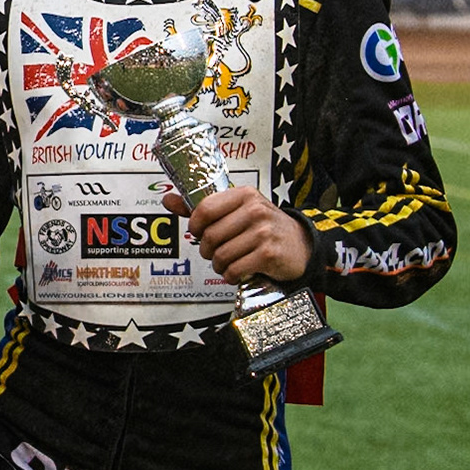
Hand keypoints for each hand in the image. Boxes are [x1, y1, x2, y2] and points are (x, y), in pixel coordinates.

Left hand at [163, 186, 311, 283]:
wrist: (302, 245)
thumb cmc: (265, 227)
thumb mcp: (238, 210)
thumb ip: (203, 208)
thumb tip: (168, 199)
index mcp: (244, 195)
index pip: (204, 209)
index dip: (195, 225)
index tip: (198, 232)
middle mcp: (255, 210)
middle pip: (210, 235)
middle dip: (206, 249)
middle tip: (213, 252)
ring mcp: (263, 232)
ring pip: (220, 254)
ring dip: (218, 264)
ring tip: (225, 263)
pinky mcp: (269, 254)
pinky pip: (234, 269)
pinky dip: (229, 275)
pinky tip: (235, 272)